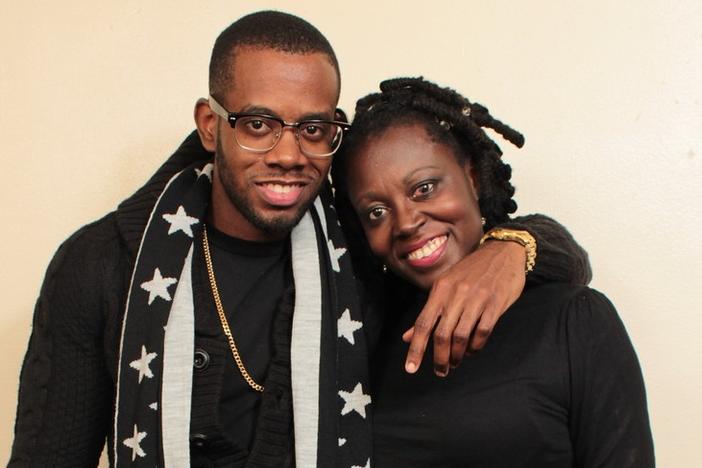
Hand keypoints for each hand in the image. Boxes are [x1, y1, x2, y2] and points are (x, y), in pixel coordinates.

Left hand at [403, 240, 525, 376]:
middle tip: (440, 371)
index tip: (411, 368)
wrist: (503, 251)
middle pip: (441, 334)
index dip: (416, 348)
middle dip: (439, 358)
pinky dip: (476, 345)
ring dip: (457, 355)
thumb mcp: (447, 285)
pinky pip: (482, 331)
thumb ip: (429, 312)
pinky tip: (472, 349)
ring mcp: (476, 298)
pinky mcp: (495, 303)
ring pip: (461, 336)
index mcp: (440, 289)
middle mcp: (456, 294)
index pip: (423, 323)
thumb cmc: (472, 271)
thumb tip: (408, 337)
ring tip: (455, 362)